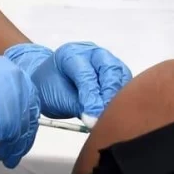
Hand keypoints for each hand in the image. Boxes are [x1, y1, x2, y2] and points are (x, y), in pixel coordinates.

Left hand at [9, 42, 131, 123]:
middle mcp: (92, 52)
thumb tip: (96, 120)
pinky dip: (123, 94)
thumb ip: (78, 106)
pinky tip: (117, 108)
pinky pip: (124, 80)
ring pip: (120, 73)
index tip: (94, 118)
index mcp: (71, 55)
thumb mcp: (57, 98)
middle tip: (107, 114)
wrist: (50, 82)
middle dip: (109, 93)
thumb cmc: (51, 89)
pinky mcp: (116, 69)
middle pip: (109, 68)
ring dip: (119, 94)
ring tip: (113, 114)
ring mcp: (105, 59)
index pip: (86, 74)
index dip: (92, 97)